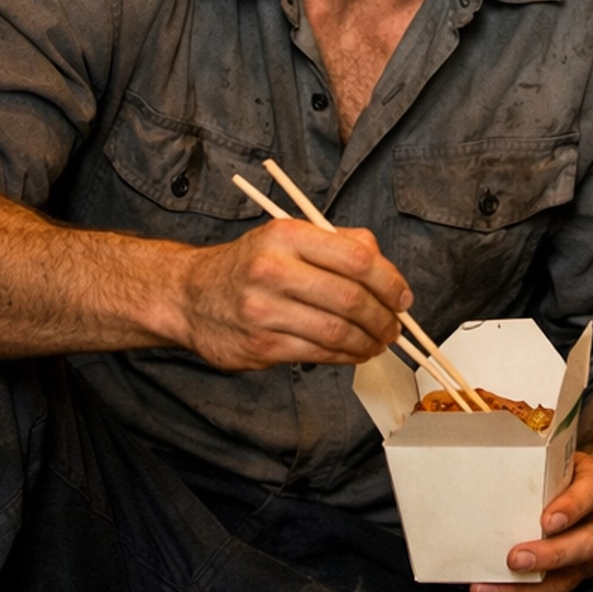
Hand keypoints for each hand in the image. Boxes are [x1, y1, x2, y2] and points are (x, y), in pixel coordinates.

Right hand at [172, 219, 411, 370]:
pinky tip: (355, 352)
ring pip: (337, 332)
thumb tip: (386, 270)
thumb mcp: (289, 236)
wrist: (190, 295)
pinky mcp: (260, 344)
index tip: (402, 297)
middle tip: (395, 327)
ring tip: (379, 342)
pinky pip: (318, 353)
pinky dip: (346, 356)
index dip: (390, 282)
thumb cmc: (250, 264)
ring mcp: (264, 310)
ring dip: (369, 342)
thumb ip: (340, 245)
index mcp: (287, 235)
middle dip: (384, 318)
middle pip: (351, 299)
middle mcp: (273, 270)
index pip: (356, 259)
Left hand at [471, 451, 592, 591]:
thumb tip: (489, 455)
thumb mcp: (561, 459)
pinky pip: (555, 588)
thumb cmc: (569, 474)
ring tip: (493, 585)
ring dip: (530, 585)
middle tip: (516, 558)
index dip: (571, 509)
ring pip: (571, 573)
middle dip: (550, 555)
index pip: (590, 495)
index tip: (547, 521)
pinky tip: (491, 590)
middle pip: (586, 543)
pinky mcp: (582, 572)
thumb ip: (537, 463)